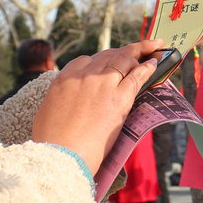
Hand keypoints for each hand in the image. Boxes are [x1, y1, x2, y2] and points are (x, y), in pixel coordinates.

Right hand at [31, 38, 164, 170]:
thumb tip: (71, 100)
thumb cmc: (51, 140)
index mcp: (64, 78)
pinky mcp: (120, 98)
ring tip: (153, 48)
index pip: (86, 60)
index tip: (110, 61)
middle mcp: (84, 76)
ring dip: (140, 53)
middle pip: (108, 56)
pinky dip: (148, 67)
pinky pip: (138, 75)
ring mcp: (103, 84)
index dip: (102, 59)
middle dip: (124, 51)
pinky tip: (154, 62)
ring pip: (125, 60)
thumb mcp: (48, 110)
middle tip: (137, 48)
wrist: (62, 154)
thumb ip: (61, 98)